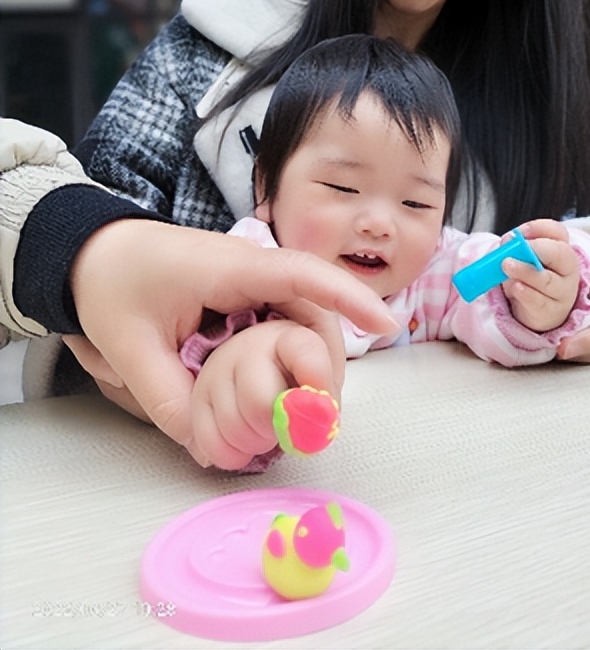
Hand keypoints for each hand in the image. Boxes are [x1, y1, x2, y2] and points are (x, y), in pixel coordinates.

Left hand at [65, 219, 397, 464]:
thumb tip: (208, 446)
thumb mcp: (129, 346)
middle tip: (325, 412)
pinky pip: (286, 325)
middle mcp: (253, 272)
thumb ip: (167, 397)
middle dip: (328, 360)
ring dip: (312, 365)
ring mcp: (254, 284)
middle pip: (314, 309)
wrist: (94, 253)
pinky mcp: (249, 298)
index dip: (347, 295)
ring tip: (306, 412)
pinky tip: (286, 392)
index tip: (385, 323)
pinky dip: (292, 360)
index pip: (299, 274)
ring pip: (305, 321)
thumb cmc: (113, 285)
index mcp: (228, 269)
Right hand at [191, 318, 336, 469]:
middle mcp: (248, 348)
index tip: (321, 406)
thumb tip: (319, 423)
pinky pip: (210, 443)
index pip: (305, 354)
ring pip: (233, 427)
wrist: (260, 367)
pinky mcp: (197, 398)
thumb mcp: (322, 377)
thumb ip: (326, 397)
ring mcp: (216, 370)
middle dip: (276, 428)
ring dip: (256, 443)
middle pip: (260, 403)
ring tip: (266, 431)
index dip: (316, 381)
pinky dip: (231, 455)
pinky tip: (244, 445)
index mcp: (289, 338)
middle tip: (286, 426)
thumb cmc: (294, 374)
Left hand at [501, 220, 579, 331]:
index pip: (558, 232)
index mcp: (561, 249)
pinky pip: (539, 301)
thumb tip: (506, 242)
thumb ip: (515, 250)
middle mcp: (567, 268)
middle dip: (536, 248)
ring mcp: (563, 291)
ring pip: (547, 280)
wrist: (536, 310)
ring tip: (506, 265)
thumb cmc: (529, 278)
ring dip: (525, 271)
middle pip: (560, 253)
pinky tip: (514, 287)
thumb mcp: (522, 260)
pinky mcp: (552, 310)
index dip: (538, 228)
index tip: (518, 232)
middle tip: (514, 246)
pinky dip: (525, 293)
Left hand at [555, 237, 589, 362]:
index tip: (589, 286)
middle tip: (564, 345)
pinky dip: (586, 353)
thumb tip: (523, 235)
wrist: (584, 267)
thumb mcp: (568, 238)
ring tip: (561, 351)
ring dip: (589, 349)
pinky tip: (563, 351)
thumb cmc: (578, 252)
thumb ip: (549, 234)